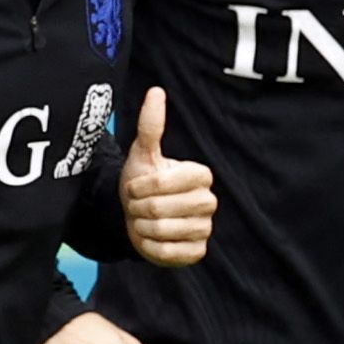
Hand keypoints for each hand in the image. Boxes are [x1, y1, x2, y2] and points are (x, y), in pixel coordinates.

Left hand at [120, 87, 213, 266]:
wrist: (137, 217)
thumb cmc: (142, 183)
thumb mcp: (143, 154)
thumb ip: (151, 125)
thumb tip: (156, 91)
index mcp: (200, 175)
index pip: (167, 182)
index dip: (142, 186)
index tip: (135, 187)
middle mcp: (209, 202)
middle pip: (160, 208)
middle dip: (137, 208)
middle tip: (135, 206)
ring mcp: (205, 229)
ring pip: (162, 231)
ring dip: (141, 227)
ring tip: (142, 221)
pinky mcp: (197, 253)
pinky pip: (168, 252)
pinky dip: (150, 247)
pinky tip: (149, 238)